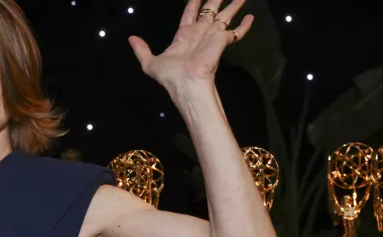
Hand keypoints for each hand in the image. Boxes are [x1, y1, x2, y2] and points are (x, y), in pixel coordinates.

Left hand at [129, 0, 252, 90]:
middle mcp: (199, 33)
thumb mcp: (150, 63)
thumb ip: (141, 50)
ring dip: (233, 5)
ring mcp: (212, 35)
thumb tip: (131, 38)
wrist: (186, 84)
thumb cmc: (170, 75)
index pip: (189, 15)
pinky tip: (251, 16)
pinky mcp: (222, 40)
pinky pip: (236, 32)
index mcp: (183, 36)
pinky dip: (245, 26)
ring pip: (225, 16)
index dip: (193, 4)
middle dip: (215, 0)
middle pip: (209, 11)